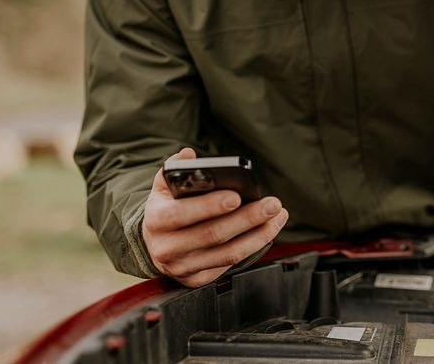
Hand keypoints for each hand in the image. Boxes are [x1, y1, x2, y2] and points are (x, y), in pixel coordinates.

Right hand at [142, 148, 288, 286]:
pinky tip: (268, 230)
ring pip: (228, 253)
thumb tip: (188, 155)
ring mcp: (183, 267)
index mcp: (157, 220)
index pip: (182, 214)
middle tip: (272, 204)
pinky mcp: (197, 279)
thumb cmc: (167, 210)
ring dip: (259, 234)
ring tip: (278, 215)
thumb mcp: (163, 189)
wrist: (155, 245)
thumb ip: (175, 170)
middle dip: (247, 218)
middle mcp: (167, 248)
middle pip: (213, 234)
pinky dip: (254, 246)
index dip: (210, 206)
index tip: (237, 196)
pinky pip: (231, 263)